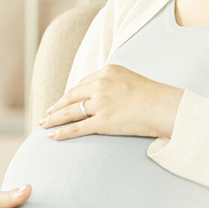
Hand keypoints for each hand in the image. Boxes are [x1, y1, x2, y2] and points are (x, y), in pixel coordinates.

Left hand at [40, 64, 183, 140]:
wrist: (164, 107)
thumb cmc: (153, 96)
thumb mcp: (130, 79)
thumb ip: (114, 83)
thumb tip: (103, 93)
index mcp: (106, 72)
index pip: (82, 84)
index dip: (70, 94)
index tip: (63, 101)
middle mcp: (100, 85)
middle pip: (71, 96)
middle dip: (57, 105)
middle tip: (47, 113)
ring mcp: (100, 104)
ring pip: (69, 112)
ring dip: (53, 118)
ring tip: (44, 123)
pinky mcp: (102, 122)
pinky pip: (77, 128)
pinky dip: (62, 132)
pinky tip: (52, 136)